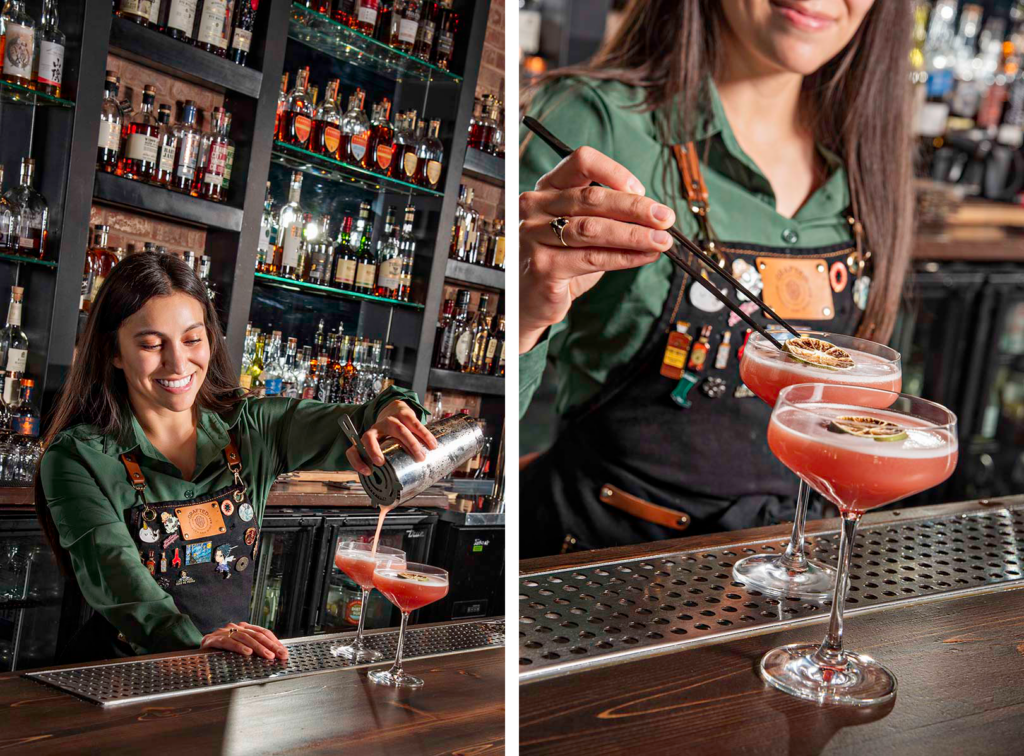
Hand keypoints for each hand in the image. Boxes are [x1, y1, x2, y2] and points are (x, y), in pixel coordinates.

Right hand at [200, 621, 288, 660]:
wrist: (197, 648)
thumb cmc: (220, 649)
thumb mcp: (238, 647)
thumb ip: (252, 649)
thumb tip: (272, 655)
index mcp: (243, 628)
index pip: (262, 632)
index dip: (274, 641)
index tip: (283, 651)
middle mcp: (235, 628)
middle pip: (257, 635)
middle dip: (271, 645)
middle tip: (280, 654)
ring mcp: (225, 633)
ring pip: (245, 638)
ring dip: (259, 648)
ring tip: (268, 656)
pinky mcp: (214, 640)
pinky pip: (229, 643)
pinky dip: (239, 647)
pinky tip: (247, 653)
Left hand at [346, 400, 437, 474]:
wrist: (396, 409)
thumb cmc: (390, 436)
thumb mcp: (384, 449)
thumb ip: (388, 466)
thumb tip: (399, 490)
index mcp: (367, 440)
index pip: (353, 450)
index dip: (357, 462)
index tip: (367, 472)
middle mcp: (375, 429)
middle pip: (369, 438)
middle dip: (374, 451)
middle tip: (382, 464)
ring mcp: (389, 420)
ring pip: (397, 430)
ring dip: (410, 444)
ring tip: (421, 457)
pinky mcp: (404, 415)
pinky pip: (415, 424)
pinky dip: (424, 435)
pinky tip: (432, 444)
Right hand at [519, 146, 676, 352]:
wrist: (530, 299)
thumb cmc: (559, 259)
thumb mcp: (582, 230)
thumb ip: (608, 217)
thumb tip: (654, 214)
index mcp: (547, 188)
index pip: (581, 162)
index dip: (615, 172)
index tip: (640, 189)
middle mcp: (536, 207)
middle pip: (592, 198)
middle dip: (635, 208)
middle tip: (665, 217)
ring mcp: (535, 236)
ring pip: (593, 229)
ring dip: (634, 234)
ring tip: (661, 240)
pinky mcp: (543, 266)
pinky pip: (592, 258)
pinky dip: (624, 257)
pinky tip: (644, 257)